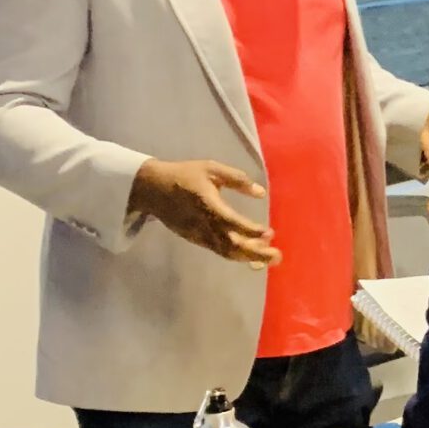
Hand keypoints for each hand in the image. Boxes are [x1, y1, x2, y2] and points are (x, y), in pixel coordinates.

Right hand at [129, 159, 279, 263]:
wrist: (151, 188)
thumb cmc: (184, 175)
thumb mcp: (211, 168)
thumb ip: (237, 179)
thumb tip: (260, 193)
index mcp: (207, 203)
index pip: (231, 221)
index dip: (250, 230)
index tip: (269, 232)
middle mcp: (203, 224)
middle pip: (230, 244)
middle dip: (255, 252)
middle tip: (277, 255)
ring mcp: (198, 234)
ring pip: (225, 251)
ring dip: (249, 257)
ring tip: (271, 259)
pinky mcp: (196, 239)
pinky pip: (218, 251)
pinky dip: (237, 255)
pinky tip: (253, 256)